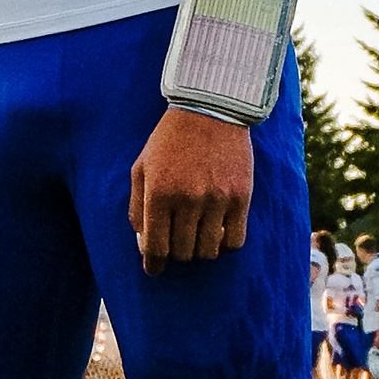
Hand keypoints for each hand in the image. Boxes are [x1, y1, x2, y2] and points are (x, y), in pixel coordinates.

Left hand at [128, 107, 252, 275]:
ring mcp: (217, 199)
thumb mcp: (141, 167)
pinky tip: (217, 232)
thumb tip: (143, 243)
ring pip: (208, 251)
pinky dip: (224, 244)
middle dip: (175, 254)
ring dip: (199, 250)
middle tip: (175, 244)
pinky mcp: (241, 197)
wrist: (209, 109)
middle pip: (182, 253)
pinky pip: (234, 241)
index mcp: (159, 193)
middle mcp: (188, 199)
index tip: (154, 269)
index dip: (153, 265)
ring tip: (195, 236)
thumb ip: (137, 207)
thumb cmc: (169, 140)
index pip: (156, 248)